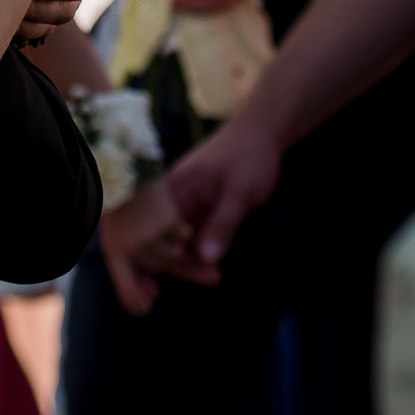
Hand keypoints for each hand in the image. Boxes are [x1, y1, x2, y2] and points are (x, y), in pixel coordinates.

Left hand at [99, 179, 191, 315]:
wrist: (124, 168)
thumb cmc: (121, 206)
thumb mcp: (116, 236)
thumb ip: (132, 270)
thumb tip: (148, 301)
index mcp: (114, 252)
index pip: (128, 296)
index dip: (140, 305)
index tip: (149, 303)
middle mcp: (132, 248)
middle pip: (159, 271)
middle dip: (167, 262)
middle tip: (169, 250)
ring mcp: (151, 236)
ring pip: (174, 257)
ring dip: (174, 245)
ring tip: (162, 225)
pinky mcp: (169, 221)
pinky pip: (184, 237)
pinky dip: (181, 229)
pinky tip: (170, 215)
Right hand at [157, 116, 279, 284]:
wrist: (258, 135)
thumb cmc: (249, 158)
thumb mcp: (241, 192)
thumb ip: (223, 224)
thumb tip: (208, 258)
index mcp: (173, 189)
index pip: (157, 232)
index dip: (171, 258)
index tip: (204, 274)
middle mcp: (167, 197)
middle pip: (156, 241)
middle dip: (178, 265)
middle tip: (213, 278)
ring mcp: (177, 203)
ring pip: (166, 241)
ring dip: (183, 263)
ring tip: (213, 277)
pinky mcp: (189, 208)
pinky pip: (179, 236)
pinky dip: (188, 254)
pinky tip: (205, 268)